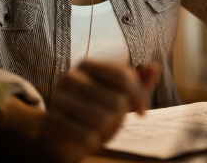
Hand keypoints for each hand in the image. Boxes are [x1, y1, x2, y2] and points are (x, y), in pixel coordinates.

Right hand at [37, 61, 157, 162]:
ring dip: (108, 131)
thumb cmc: (94, 111)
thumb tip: (154, 67)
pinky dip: (94, 142)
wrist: (60, 135)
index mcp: (87, 65)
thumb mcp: (119, 95)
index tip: (142, 112)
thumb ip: (138, 83)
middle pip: (117, 100)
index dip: (140, 96)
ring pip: (104, 118)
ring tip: (99, 130)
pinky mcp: (52, 123)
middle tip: (113, 123)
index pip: (123, 75)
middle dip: (122, 117)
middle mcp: (70, 77)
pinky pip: (87, 135)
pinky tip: (90, 140)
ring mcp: (58, 98)